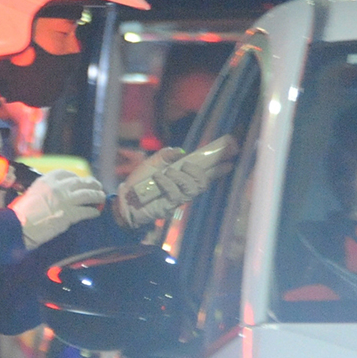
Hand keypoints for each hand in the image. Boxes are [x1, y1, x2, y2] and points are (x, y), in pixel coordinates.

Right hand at [9, 169, 105, 249]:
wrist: (19, 225)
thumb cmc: (21, 213)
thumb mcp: (31, 193)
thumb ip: (44, 191)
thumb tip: (53, 195)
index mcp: (46, 180)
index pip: (65, 173)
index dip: (75, 177)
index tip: (79, 180)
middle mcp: (58, 187)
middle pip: (80, 182)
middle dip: (91, 183)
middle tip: (97, 186)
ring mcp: (65, 200)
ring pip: (87, 194)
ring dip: (97, 195)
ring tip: (101, 197)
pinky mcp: (69, 214)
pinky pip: (86, 211)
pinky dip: (93, 211)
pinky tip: (96, 212)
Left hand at [114, 135, 237, 228]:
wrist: (125, 198)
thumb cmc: (140, 180)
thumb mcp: (153, 162)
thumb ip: (166, 155)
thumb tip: (182, 151)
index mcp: (183, 176)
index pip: (206, 172)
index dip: (219, 167)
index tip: (231, 159)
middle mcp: (184, 188)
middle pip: (203, 183)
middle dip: (200, 172)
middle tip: (188, 165)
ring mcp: (178, 199)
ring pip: (192, 188)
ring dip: (181, 177)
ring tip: (168, 172)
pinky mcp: (169, 206)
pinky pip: (175, 193)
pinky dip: (167, 183)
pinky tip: (158, 178)